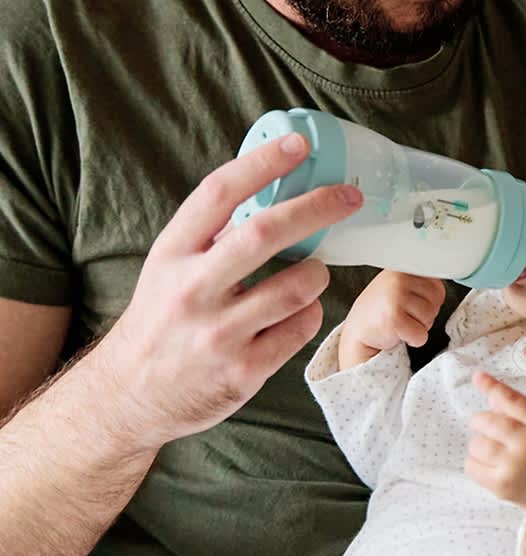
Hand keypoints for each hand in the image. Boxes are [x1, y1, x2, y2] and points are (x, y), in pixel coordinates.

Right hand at [91, 133, 362, 449]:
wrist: (131, 394)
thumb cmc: (161, 320)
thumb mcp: (170, 269)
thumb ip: (213, 236)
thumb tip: (276, 193)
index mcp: (173, 254)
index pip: (219, 194)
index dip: (263, 163)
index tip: (299, 146)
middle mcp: (193, 290)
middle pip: (264, 233)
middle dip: (316, 207)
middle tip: (349, 197)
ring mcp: (219, 333)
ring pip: (298, 287)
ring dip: (318, 273)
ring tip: (312, 274)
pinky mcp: (244, 370)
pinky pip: (302, 328)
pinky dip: (311, 313)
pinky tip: (297, 313)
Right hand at [339, 270, 444, 367]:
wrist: (359, 331)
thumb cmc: (381, 310)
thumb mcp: (401, 286)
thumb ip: (421, 281)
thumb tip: (445, 284)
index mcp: (403, 268)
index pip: (437, 286)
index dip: (428, 300)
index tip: (411, 303)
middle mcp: (399, 278)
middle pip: (436, 302)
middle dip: (424, 314)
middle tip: (404, 314)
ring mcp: (396, 296)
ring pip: (430, 317)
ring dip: (418, 326)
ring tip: (400, 322)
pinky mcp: (394, 318)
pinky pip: (421, 335)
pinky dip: (412, 340)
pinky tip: (397, 333)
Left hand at [464, 371, 525, 514]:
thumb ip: (516, 408)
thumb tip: (486, 387)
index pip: (514, 401)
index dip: (494, 387)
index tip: (478, 376)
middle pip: (486, 421)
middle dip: (480, 422)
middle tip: (487, 430)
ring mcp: (515, 466)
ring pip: (476, 444)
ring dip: (479, 446)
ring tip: (495, 453)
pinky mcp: (502, 485)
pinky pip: (471, 465)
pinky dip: (475, 464)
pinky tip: (491, 467)